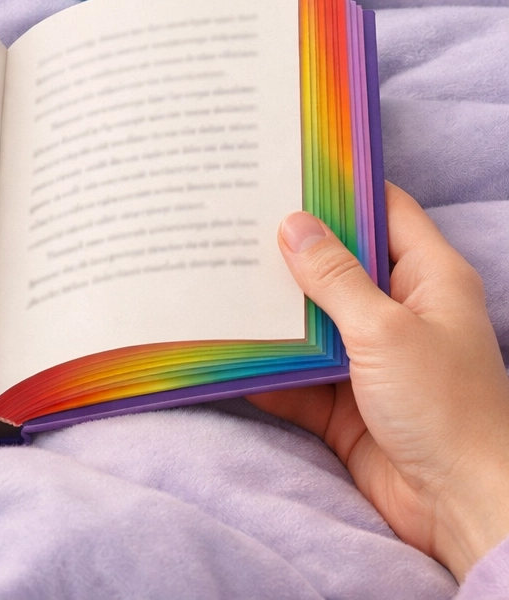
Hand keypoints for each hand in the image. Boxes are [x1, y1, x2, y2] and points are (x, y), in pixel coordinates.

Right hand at [250, 182, 508, 581]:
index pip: (384, 210)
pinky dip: (261, 362)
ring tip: (213, 270)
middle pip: (336, 263)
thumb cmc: (443, 407)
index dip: (341, 185)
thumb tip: (292, 225)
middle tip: (233, 215)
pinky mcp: (341, 399)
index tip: (287, 165)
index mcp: (427, 278)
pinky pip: (292, 371)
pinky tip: (219, 342)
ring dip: (268, 306)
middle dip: (288, 246)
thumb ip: (335, 278)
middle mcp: (397, 310)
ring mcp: (367, 355)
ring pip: (308, 317)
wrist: (462, 511)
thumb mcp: (385, 329)